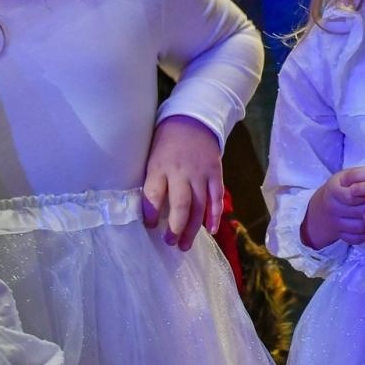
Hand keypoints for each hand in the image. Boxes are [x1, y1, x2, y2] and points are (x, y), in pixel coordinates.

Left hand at [141, 115, 224, 248]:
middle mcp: (181, 172)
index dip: (150, 214)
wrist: (193, 119)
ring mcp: (200, 174)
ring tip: (184, 245)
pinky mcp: (215, 173)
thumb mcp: (151, 156)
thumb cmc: (166, 140)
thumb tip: (148, 209)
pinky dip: (215, 215)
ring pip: (199, 206)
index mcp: (160, 167)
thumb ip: (152, 180)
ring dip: (192, 228)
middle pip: (180, 205)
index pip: (153, 195)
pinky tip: (210, 230)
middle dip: (175, 228)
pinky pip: (216, 198)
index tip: (149, 226)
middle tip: (170, 242)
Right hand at [302, 165, 364, 247]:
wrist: (321, 209)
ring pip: (361, 226)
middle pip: (361, 212)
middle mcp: (332, 208)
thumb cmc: (340, 188)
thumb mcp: (346, 176)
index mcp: (333, 190)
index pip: (353, 195)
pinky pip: (358, 238)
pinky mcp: (341, 236)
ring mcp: (335, 224)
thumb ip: (360, 176)